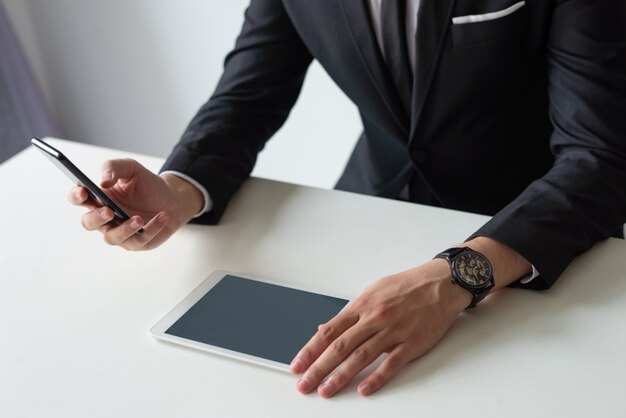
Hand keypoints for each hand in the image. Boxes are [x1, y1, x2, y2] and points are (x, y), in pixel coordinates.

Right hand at [68, 159, 203, 249]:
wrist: (172, 199)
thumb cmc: (147, 185)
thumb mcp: (132, 168)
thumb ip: (115, 167)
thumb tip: (104, 181)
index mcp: (99, 198)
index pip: (78, 198)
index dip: (76, 196)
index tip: (83, 191)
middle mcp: (105, 218)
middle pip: (88, 223)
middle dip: (97, 218)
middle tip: (109, 211)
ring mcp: (119, 232)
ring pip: (112, 238)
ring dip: (125, 229)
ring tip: (139, 219)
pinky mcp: (136, 243)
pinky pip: (139, 240)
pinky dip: (152, 228)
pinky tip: (162, 216)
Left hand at [290, 259, 470, 396]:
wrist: (440, 283)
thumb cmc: (406, 287)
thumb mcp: (372, 292)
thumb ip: (349, 313)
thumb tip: (325, 328)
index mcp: (362, 306)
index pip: (329, 331)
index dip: (310, 350)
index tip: (297, 365)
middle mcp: (374, 318)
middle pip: (340, 346)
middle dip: (318, 368)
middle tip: (304, 384)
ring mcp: (393, 331)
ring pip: (361, 356)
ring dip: (341, 376)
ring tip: (326, 390)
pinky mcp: (412, 342)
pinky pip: (391, 363)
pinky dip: (376, 378)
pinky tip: (363, 389)